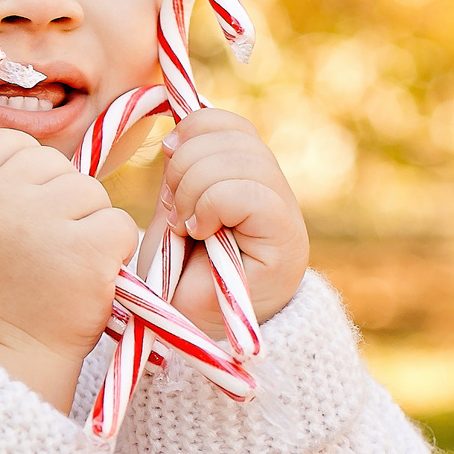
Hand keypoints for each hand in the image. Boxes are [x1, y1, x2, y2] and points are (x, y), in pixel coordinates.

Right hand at [0, 130, 140, 412]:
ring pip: (92, 192)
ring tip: (63, 266)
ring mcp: (47, 220)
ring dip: (88, 224)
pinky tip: (87, 277)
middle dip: (61, 199)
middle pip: (57, 165)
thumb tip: (3, 151)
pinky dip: (112, 251)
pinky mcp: (88, 248)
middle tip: (45, 248)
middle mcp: (3, 197)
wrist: (4, 360)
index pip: (11, 142)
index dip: (26, 170)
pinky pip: (118, 224)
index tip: (23, 207)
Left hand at [151, 108, 308, 334]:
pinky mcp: (287, 237)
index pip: (228, 123)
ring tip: (186, 226)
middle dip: (184, 166)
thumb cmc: (177, 274)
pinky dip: (211, 206)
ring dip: (193, 189)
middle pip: (232, 135)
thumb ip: (184, 167)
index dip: (191, 134)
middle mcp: (275, 189)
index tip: (167, 174)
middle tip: (174, 211)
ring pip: (238, 159)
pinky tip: (200, 233)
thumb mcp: (175, 206)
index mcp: (248, 174)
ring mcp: (285, 212)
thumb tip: (176, 125)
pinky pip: (246, 191)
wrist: (186, 331)